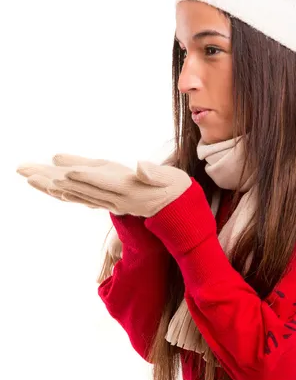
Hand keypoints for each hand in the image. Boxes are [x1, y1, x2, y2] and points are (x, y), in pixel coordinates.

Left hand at [16, 153, 191, 216]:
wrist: (182, 213)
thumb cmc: (177, 190)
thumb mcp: (170, 178)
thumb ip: (154, 172)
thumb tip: (141, 166)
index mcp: (130, 189)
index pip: (102, 181)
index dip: (83, 175)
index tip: (64, 171)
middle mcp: (118, 198)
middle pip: (83, 188)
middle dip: (57, 181)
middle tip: (28, 173)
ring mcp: (115, 203)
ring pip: (81, 194)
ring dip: (58, 188)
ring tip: (36, 180)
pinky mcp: (115, 204)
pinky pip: (88, 200)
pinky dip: (72, 196)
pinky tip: (61, 193)